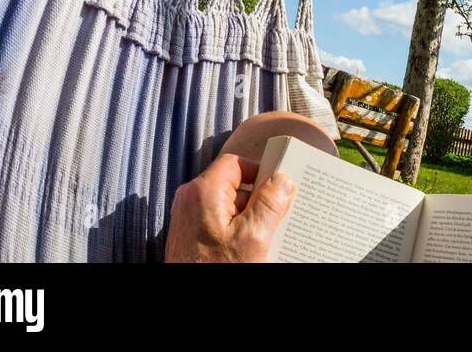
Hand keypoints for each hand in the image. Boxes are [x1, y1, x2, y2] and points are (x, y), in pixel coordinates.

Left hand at [165, 153, 295, 261]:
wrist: (193, 310)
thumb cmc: (216, 272)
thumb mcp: (253, 237)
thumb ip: (269, 203)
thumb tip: (282, 180)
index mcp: (203, 191)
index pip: (237, 163)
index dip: (260, 171)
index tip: (279, 187)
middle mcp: (191, 200)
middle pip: (234, 185)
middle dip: (258, 200)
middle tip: (276, 219)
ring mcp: (189, 219)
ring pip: (229, 206)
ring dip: (249, 219)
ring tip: (262, 240)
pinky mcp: (191, 236)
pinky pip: (220, 222)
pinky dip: (237, 231)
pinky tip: (248, 249)